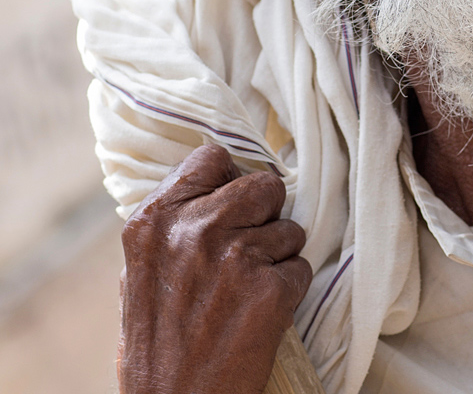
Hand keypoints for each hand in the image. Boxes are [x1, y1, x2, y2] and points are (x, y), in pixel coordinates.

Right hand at [118, 143, 311, 393]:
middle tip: (250, 245)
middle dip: (266, 212)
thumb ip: (175, 222)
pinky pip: (301, 267)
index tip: (230, 202)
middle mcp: (196, 230)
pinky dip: (289, 288)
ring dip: (278, 256)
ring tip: (248, 290)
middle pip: (265, 184)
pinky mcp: (271, 288)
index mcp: (155, 221)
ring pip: (290, 228)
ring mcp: (236, 256)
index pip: (212, 158)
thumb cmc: (157, 343)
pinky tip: (261, 312)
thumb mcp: (142, 272)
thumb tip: (217, 183)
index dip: (228, 179)